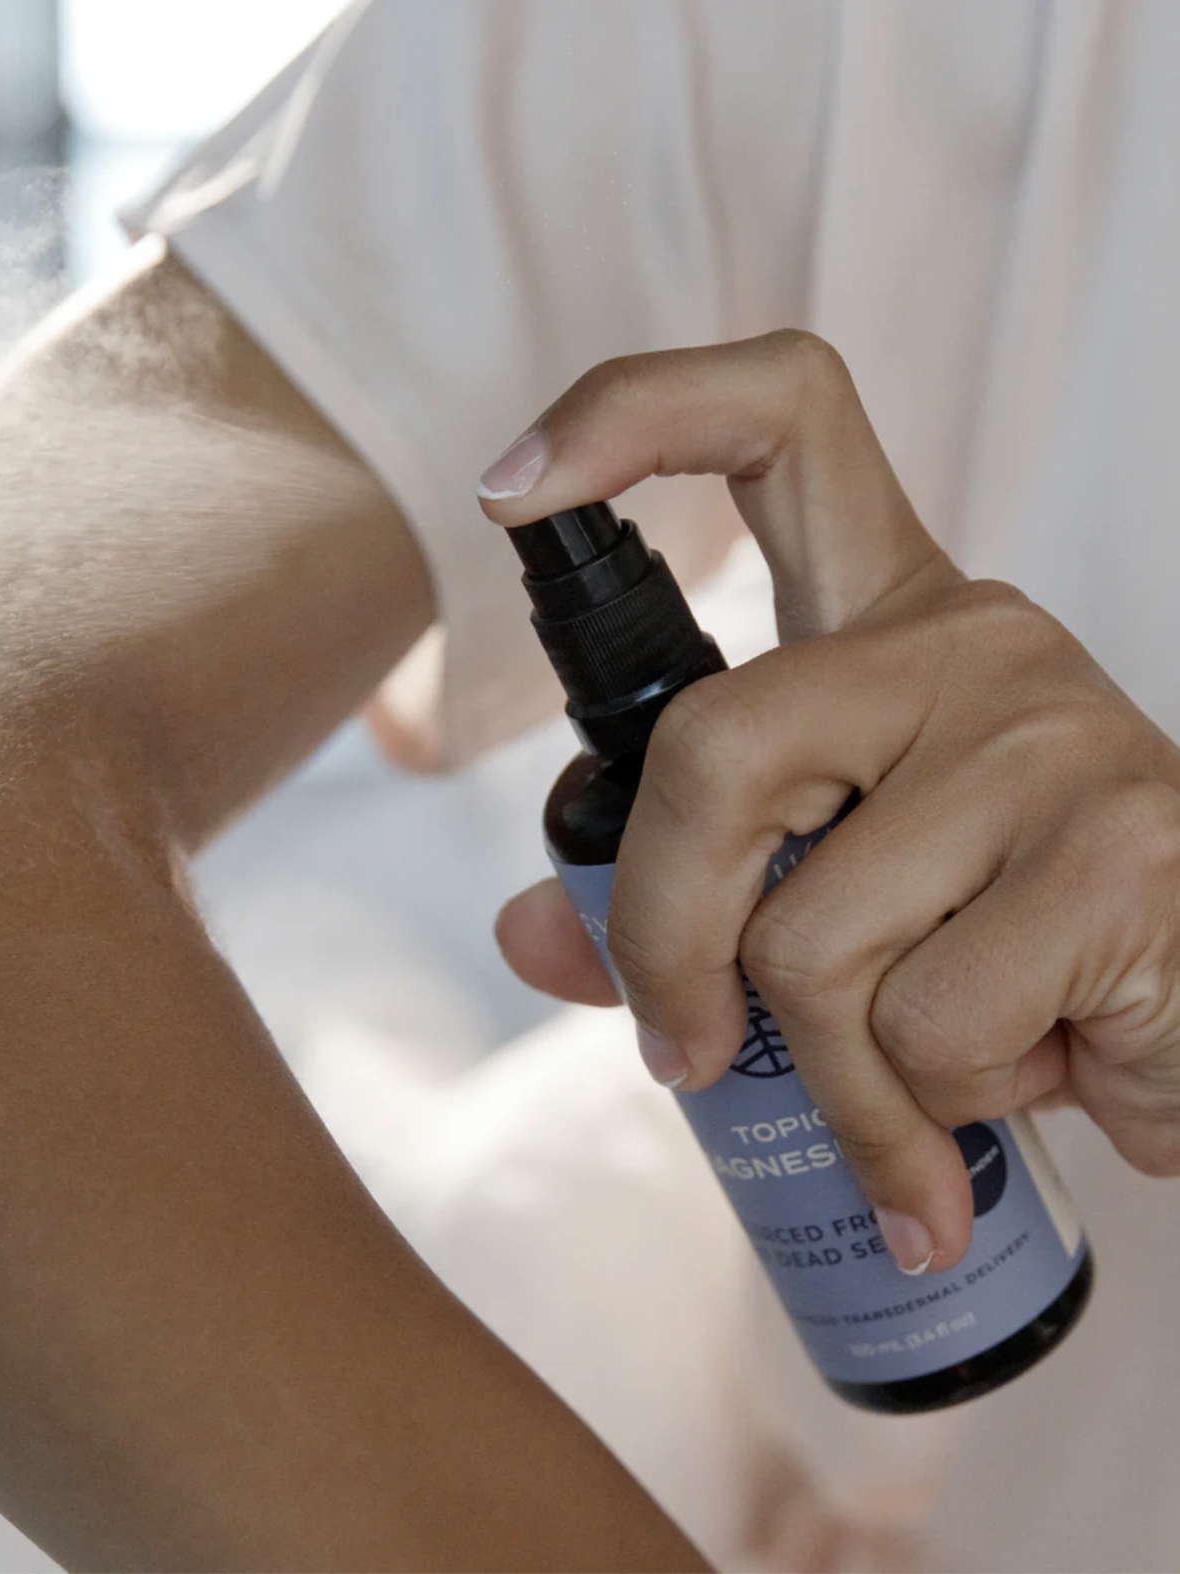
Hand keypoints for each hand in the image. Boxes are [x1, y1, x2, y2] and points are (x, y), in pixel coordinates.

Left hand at [478, 331, 1179, 1271]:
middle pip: (718, 748)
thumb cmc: (1001, 958)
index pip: (777, 422)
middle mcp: (969, 639)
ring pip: (809, 943)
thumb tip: (530, 935)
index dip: (632, 418)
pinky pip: (924, 1025)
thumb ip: (675, 911)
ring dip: (836, 1074)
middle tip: (683, 1052)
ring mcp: (1051, 731)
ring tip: (924, 1077)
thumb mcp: (830, 910)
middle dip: (663, 937)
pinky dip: (924, 1113)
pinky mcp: (1122, 849)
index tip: (510, 489)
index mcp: (887, 616)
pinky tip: (1018, 1077)